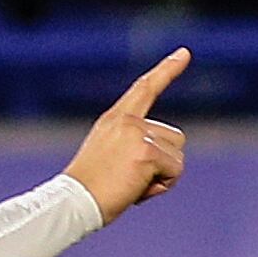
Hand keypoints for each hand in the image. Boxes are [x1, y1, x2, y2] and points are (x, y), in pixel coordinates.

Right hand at [63, 49, 189, 223]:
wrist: (72, 203)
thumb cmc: (89, 191)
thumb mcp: (109, 158)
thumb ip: (134, 148)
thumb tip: (169, 161)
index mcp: (115, 119)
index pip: (145, 88)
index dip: (167, 70)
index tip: (185, 53)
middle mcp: (128, 121)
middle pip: (175, 138)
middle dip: (163, 163)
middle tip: (129, 179)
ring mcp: (137, 134)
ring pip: (177, 156)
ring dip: (163, 176)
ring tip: (132, 185)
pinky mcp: (146, 152)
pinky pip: (175, 170)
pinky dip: (162, 186)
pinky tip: (137, 191)